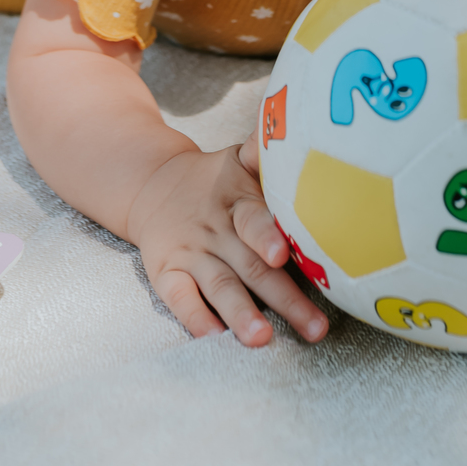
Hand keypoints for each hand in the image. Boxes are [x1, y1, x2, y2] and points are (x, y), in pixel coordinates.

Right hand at [125, 141, 329, 347]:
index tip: (283, 253)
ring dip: (241, 315)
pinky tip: (213, 339)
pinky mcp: (167, 272)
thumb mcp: (238, 160)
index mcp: (236, 200)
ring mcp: (190, 253)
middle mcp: (214, 229)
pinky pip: (179, 298)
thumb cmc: (216, 180)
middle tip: (313, 325)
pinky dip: (195, 319)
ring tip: (262, 339)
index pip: (252, 218)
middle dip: (283, 297)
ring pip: (218, 286)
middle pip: (249, 265)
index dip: (266, 235)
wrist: (153, 183)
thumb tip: (293, 126)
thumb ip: (264, 154)